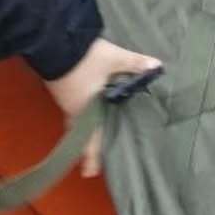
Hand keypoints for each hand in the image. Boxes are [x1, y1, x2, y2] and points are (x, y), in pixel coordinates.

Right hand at [45, 37, 162, 177]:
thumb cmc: (86, 59)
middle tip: (92, 152)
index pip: (90, 139)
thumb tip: (158, 66)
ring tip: (92, 128)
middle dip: (86, 141)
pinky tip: (87, 102)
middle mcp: (72, 108)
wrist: (56, 41)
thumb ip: (135, 64)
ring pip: (75, 117)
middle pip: (79, 131)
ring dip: (83, 124)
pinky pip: (72, 105)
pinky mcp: (60, 86)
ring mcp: (64, 97)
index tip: (91, 173)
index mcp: (85, 109)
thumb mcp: (114, 59)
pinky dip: (80, 109)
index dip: (91, 156)